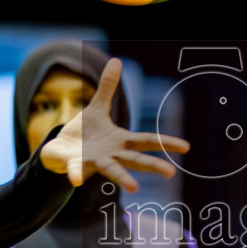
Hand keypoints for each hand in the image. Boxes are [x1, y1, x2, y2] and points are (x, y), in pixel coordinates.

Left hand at [39, 58, 189, 191]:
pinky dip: (76, 174)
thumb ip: (107, 88)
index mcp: (120, 141)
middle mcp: (111, 154)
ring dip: (122, 177)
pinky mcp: (74, 164)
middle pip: (135, 159)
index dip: (166, 142)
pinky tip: (75, 181)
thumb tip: (116, 60)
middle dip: (153, 165)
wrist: (60, 150)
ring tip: (134, 187)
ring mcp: (94, 161)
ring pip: (111, 169)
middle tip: (171, 173)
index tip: (186, 147)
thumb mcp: (97, 108)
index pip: (147, 141)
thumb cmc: (84, 133)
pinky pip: (76, 170)